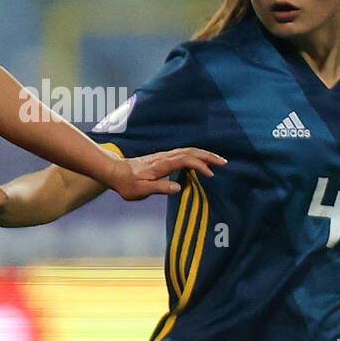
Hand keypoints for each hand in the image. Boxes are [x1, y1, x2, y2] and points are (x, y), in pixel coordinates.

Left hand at [106, 147, 226, 201]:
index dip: (199, 165)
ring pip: (188, 151)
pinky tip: (201, 161)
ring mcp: (164, 156)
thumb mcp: (141, 190)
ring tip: (218, 161)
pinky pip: (184, 154)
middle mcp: (164, 157)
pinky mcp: (164, 158)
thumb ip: (160, 188)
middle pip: (190, 152)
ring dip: (204, 155)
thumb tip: (179, 187)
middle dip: (208, 156)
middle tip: (224, 163)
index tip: (210, 174)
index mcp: (161, 164)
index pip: (185, 160)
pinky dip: (196, 156)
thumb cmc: (127, 183)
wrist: (115, 172)